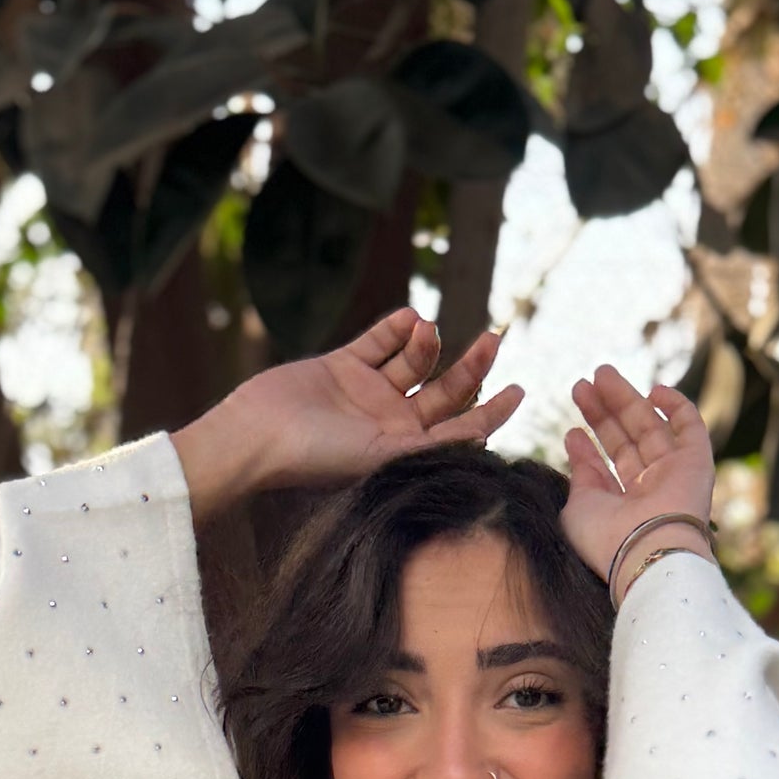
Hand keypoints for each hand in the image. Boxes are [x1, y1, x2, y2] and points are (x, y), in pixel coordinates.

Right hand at [174, 310, 524, 517]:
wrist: (258, 437)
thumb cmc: (317, 459)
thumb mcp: (385, 457)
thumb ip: (433, 446)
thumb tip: (484, 436)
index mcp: (405, 453)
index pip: (460, 431)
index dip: (492, 412)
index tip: (521, 391)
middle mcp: (390, 425)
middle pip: (445, 391)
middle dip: (472, 365)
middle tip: (494, 338)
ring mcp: (366, 394)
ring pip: (415, 361)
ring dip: (427, 342)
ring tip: (425, 329)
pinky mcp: (341, 366)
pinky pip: (379, 342)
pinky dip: (396, 328)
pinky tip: (408, 319)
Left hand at [562, 368, 715, 592]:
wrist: (646, 550)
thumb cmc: (606, 538)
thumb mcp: (577, 507)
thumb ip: (579, 477)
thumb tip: (575, 444)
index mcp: (623, 507)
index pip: (607, 468)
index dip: (589, 446)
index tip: (572, 428)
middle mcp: (650, 490)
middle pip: (625, 441)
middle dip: (603, 413)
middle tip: (581, 385)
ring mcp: (674, 473)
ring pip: (650, 426)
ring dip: (626, 399)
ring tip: (600, 374)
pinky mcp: (697, 461)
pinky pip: (690, 425)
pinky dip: (676, 404)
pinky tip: (653, 390)